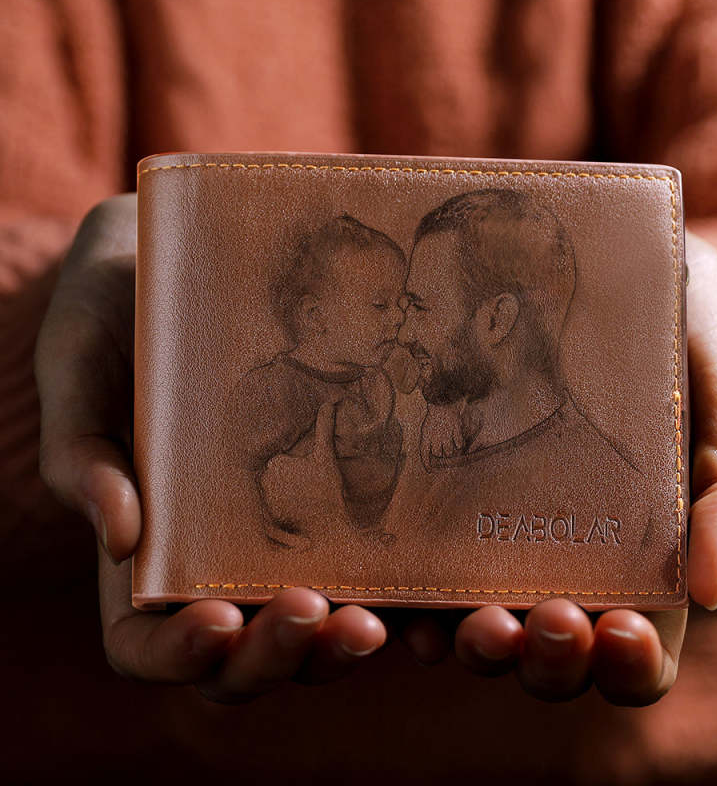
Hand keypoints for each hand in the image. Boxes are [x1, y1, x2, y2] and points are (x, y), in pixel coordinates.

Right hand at [33, 194, 388, 702]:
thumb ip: (83, 455)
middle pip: (243, 655)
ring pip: (311, 627)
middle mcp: (213, 558)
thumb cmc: (112, 322)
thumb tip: (121, 540)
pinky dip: (397, 589)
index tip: (215, 620)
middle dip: (279, 655)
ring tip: (376, 617)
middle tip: (316, 612)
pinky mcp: (335, 496)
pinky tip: (428, 576)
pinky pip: (365, 561)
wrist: (176, 272)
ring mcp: (277, 533)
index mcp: (140, 551)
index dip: (176, 656)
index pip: (145, 643)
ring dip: (342, 641)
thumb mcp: (76, 373)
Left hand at [261, 401, 352, 543]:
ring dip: (285, 492)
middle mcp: (265, 482)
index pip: (283, 459)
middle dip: (289, 478)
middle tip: (309, 486)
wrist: (328, 527)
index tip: (309, 473)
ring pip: (275, 490)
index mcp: (275, 464)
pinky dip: (283, 507)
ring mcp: (266, 501)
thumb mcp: (326, 456)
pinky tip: (300, 510)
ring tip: (305, 498)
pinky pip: (274, 507)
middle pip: (278, 475)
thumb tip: (328, 404)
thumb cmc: (327, 489)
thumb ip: (323, 429)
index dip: (296, 465)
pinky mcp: (269, 518)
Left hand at [410, 231, 716, 704]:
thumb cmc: (681, 346)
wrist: (615, 274)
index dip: (629, 668)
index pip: (635, 656)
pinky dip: (415, 606)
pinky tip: (408, 599)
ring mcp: (500, 538)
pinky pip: (422, 575)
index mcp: (641, 565)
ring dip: (481, 645)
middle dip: (550, 660)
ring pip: (483, 631)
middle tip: (550, 615)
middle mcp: (566, 565)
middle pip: (552, 658)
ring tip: (482, 618)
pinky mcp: (446, 501)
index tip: (623, 627)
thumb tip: (706, 592)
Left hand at [420, 400, 465, 466]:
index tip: (430, 470)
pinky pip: (459, 443)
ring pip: (449, 451)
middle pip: (438, 454)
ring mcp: (445, 433)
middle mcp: (435, 436)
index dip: (427, 464)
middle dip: (441, 454)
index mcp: (425, 435)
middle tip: (444, 450)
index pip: (424, 454)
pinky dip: (459, 444)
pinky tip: (457, 440)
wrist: (442, 402)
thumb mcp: (426, 429)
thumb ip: (428, 442)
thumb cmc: (434, 417)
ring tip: (450, 445)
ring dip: (451, 450)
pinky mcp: (455, 429)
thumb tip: (432, 456)